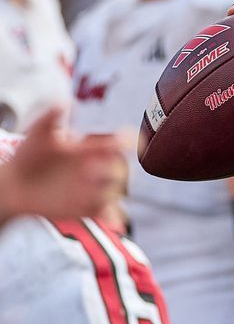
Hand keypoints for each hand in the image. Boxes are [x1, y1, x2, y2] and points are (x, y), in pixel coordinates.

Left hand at [0, 108, 126, 224]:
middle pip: (121, 168)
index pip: (117, 143)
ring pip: (116, 191)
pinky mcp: (87, 207)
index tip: (130, 141)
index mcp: (90, 149)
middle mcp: (97, 168)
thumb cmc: (27, 157)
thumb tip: (66, 102)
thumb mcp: (37, 133)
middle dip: (114, 168)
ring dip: (110, 191)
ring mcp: (93, 188)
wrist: (13, 186)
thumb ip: (50, 116)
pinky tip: (113, 222)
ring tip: (94, 191)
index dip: (128, 141)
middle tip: (91, 168)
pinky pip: (107, 212)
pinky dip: (114, 217)